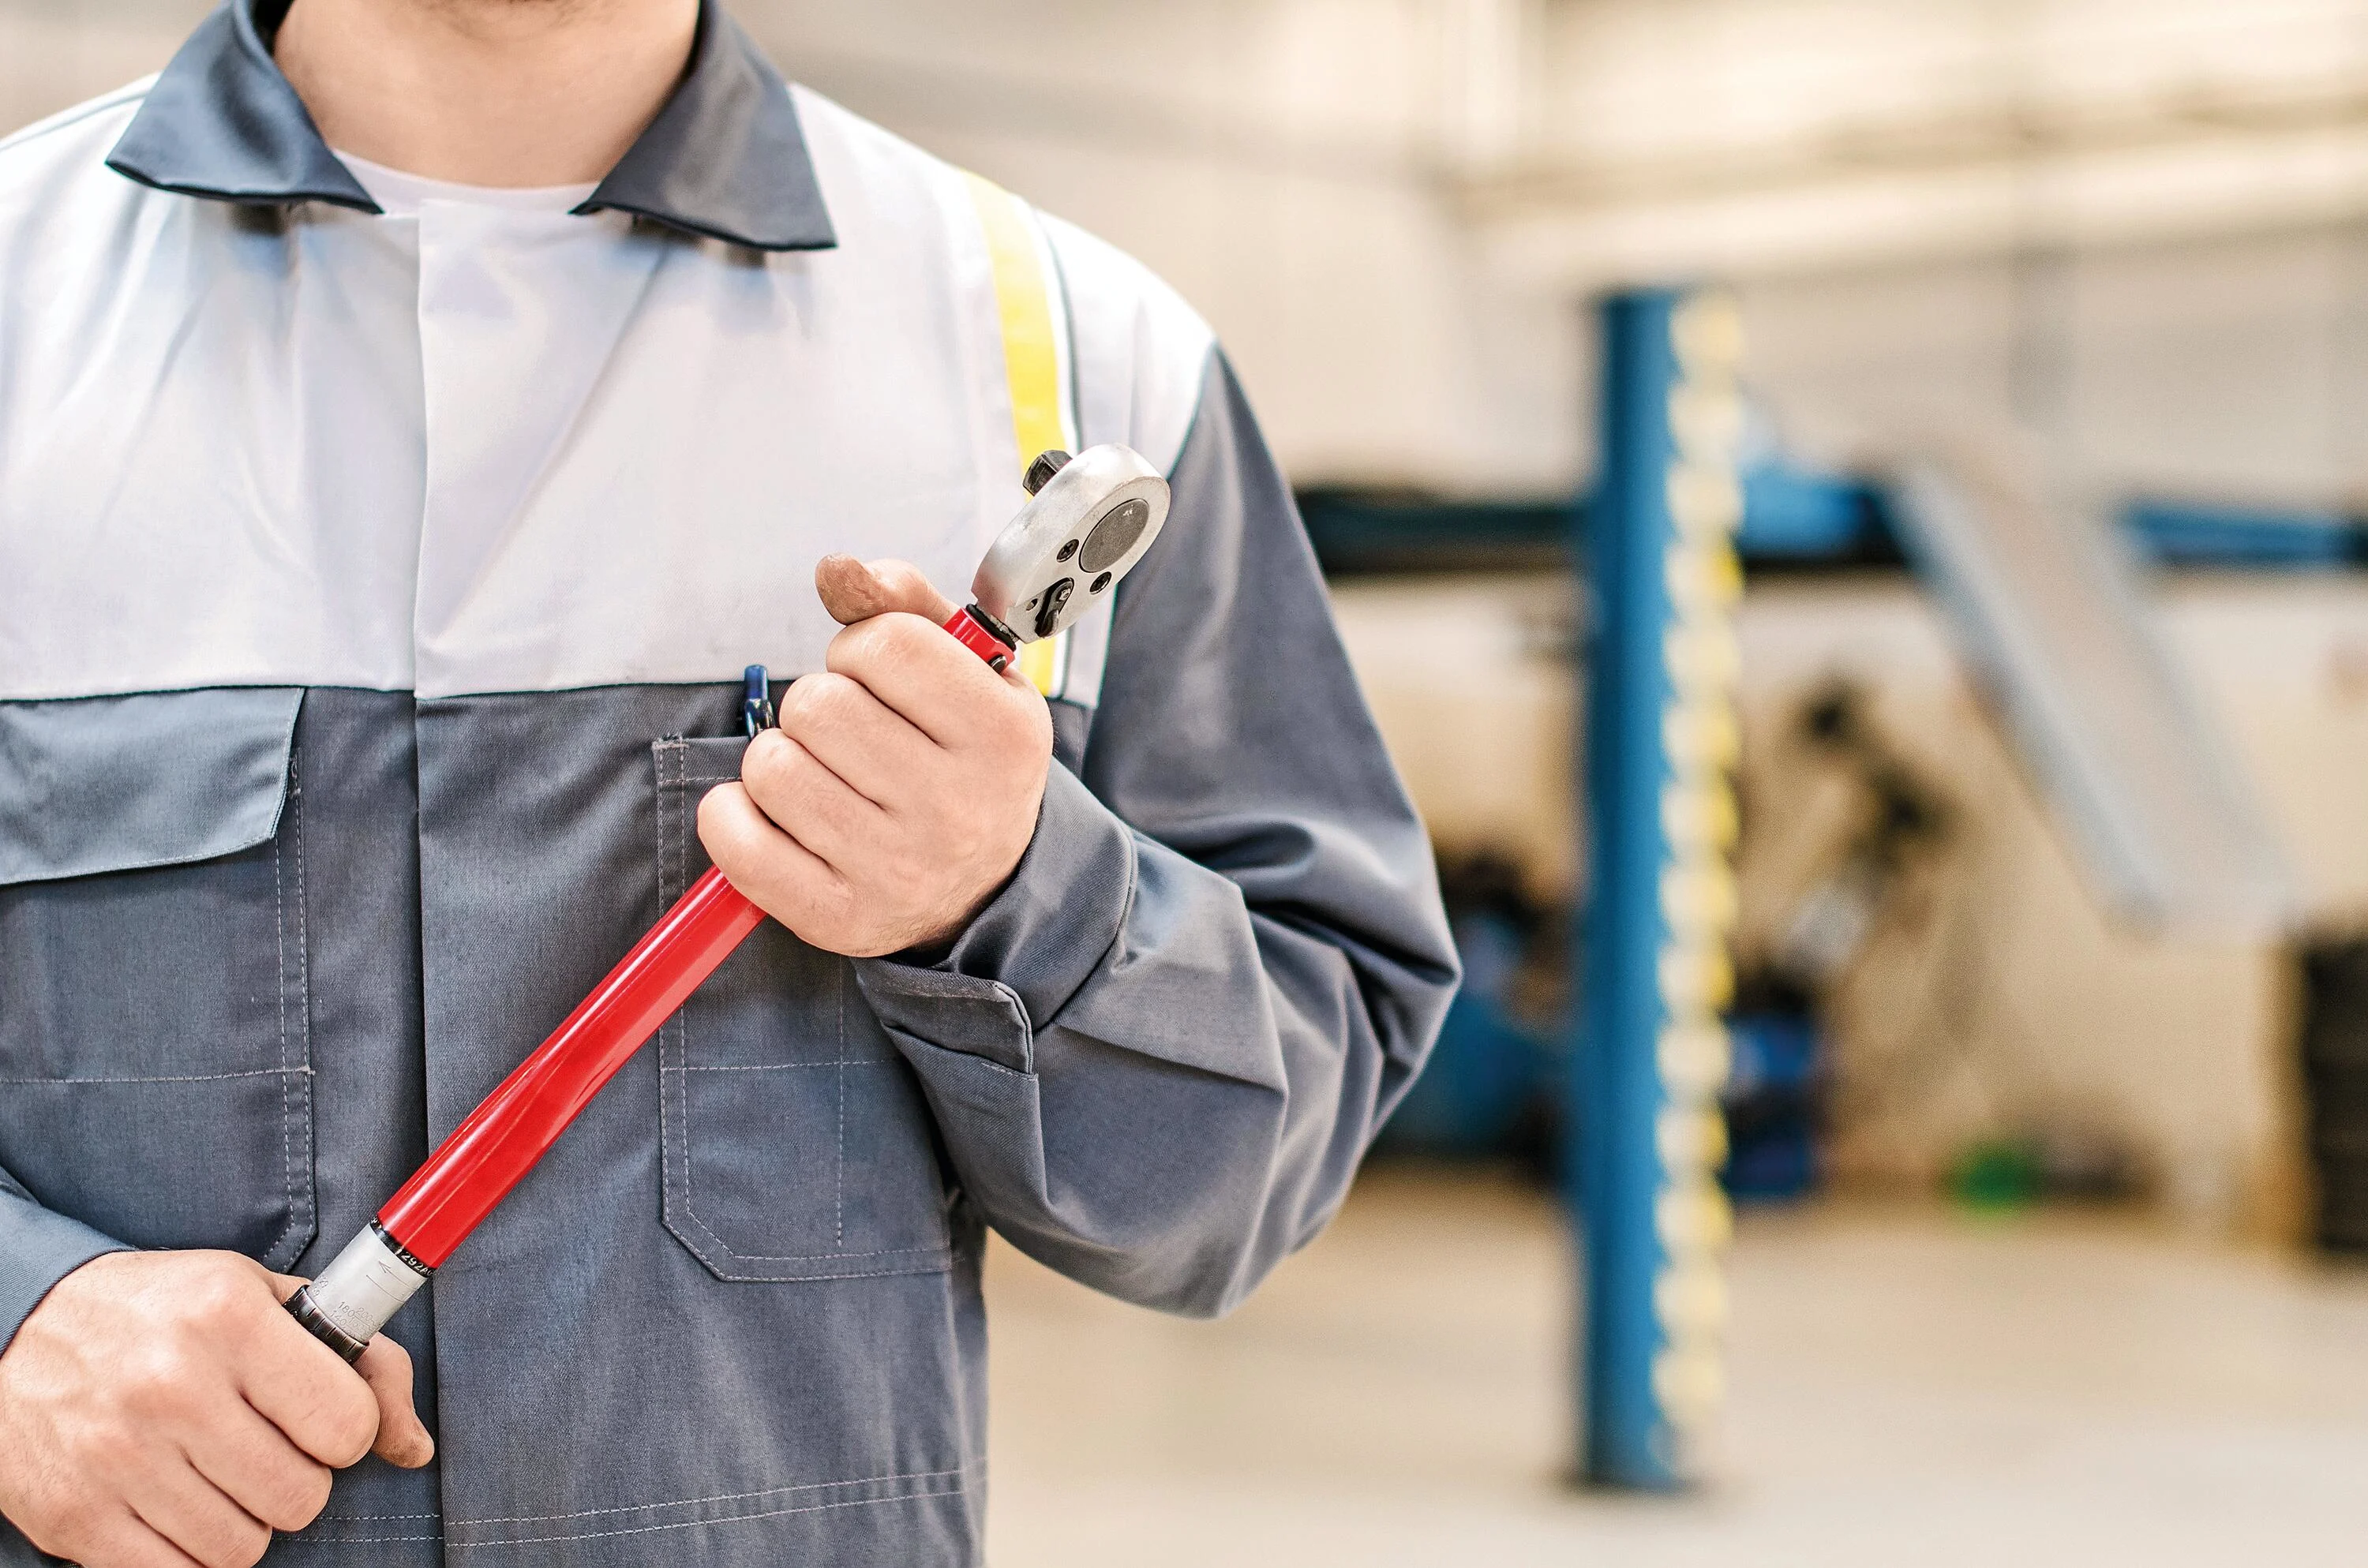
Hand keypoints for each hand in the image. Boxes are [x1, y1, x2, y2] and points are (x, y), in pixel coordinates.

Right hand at [0, 1251, 431, 1566]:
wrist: (15, 1326)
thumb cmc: (160, 1310)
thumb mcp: (263, 1299)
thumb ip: (360, 1360)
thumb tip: (413, 1446)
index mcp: (227, 1318)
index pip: (344, 1424)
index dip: (343, 1431)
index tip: (316, 1418)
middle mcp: (173, 1385)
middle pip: (301, 1496)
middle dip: (297, 1479)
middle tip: (261, 1447)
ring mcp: (119, 1456)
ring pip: (245, 1546)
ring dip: (244, 1518)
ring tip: (213, 1470)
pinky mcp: (77, 1517)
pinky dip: (193, 1550)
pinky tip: (177, 1503)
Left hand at [698, 557, 1053, 958]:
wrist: (984, 887)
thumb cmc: (961, 759)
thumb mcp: (968, 674)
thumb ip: (906, 606)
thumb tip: (836, 570)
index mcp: (1002, 735)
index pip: (885, 644)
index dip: (860, 646)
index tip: (877, 676)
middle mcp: (957, 808)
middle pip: (818, 706)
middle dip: (818, 704)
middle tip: (850, 734)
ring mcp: (897, 871)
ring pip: (772, 767)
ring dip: (779, 759)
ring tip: (821, 776)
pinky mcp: (839, 919)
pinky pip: (739, 843)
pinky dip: (732, 816)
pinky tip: (769, 815)